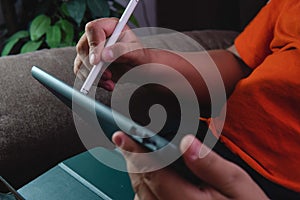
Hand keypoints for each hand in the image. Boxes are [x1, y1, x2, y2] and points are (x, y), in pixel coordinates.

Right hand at [74, 18, 149, 90]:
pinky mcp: (87, 63)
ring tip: (110, 81)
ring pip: (80, 62)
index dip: (93, 45)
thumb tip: (106, 54)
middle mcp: (96, 36)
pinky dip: (93, 82)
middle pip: (82, 47)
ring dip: (93, 76)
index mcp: (109, 26)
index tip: (98, 61)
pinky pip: (81, 72)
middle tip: (107, 75)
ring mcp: (90, 50)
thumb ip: (122, 51)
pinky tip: (107, 83)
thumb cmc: (138, 57)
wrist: (138, 69)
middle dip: (92, 65)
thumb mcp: (136, 53)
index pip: (93, 29)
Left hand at [112, 132, 267, 199]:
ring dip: (136, 172)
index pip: (152, 171)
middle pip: (141, 182)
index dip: (135, 151)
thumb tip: (187, 141)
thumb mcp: (238, 185)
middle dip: (131, 158)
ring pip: (140, 193)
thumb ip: (210, 164)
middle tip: (125, 140)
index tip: (122, 136)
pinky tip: (149, 176)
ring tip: (134, 153)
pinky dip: (144, 186)